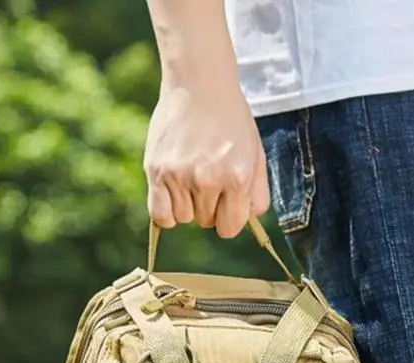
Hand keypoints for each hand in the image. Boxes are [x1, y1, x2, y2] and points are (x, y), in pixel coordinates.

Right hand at [144, 81, 269, 237]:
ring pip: (183, 219)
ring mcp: (179, 175)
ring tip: (190, 177)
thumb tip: (249, 221)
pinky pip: (160, 215)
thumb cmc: (231, 120)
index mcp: (237, 177)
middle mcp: (207, 179)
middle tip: (207, 177)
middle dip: (209, 206)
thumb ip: (257, 193)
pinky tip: (172, 193)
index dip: (228, 217)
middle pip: (206, 222)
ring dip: (187, 205)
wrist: (200, 82)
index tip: (226, 201)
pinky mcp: (156, 170)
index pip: (230, 228)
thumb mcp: (256, 153)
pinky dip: (166, 212)